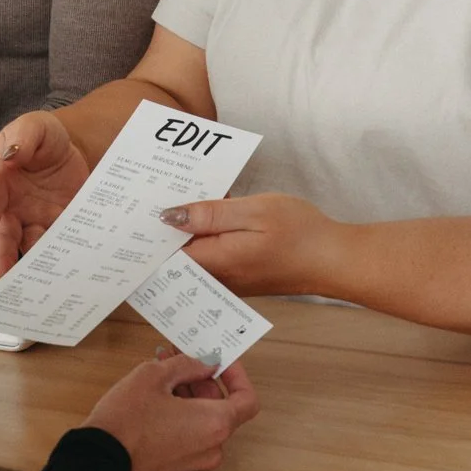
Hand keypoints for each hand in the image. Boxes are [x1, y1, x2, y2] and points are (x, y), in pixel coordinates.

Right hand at [0, 110, 89, 277]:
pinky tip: (63, 272)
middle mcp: (13, 206)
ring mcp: (35, 219)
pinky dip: (58, 259)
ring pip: (28, 247)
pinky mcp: (58, 226)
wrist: (72, 145)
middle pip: (3, 236)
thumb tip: (11, 154)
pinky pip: (56, 245)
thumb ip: (22, 137)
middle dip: (1, 258)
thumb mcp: (33, 126)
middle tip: (2, 280)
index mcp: (0, 180)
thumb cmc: (43, 135)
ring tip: (34, 285)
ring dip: (30, 266)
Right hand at [85, 352, 259, 470]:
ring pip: (204, 420)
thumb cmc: (128, 417)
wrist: (98, 462)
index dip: (236, 376)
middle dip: (203, 378)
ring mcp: (195, 461)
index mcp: (215, 423)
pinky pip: (190, 435)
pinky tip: (157, 395)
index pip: (246, 399)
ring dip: (189, 393)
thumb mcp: (154, 375)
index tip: (218, 360)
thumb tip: (207, 363)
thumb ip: (188, 364)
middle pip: (223, 407)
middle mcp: (212, 446)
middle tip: (180, 356)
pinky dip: (181, 413)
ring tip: (162, 369)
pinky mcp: (177, 466)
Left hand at [159, 192, 338, 297]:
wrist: (335, 261)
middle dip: (161, 227)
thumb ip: (210, 215)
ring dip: (184, 228)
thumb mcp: (254, 212)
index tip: (135, 207)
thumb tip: (168, 217)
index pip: (163, 253)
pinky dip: (203, 234)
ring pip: (192, 253)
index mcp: (215, 261)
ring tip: (176, 194)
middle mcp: (216, 277)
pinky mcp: (239, 274)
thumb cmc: (301, 233)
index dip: (147, 232)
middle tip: (151, 192)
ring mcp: (228, 279)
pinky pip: (210, 255)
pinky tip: (207, 211)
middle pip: (174, 254)